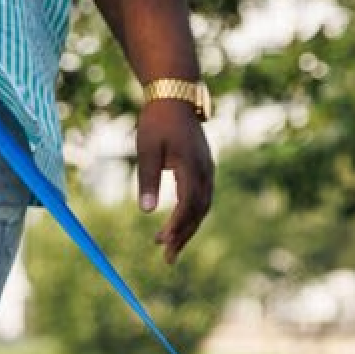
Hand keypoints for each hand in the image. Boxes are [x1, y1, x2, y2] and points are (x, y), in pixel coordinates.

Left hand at [135, 100, 213, 263]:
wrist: (175, 95)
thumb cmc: (157, 120)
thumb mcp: (147, 149)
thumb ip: (148, 180)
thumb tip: (147, 212)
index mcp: (191, 167)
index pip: (187, 206)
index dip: (176, 226)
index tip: (162, 242)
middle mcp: (205, 172)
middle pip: (198, 213)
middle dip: (183, 236)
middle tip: (167, 258)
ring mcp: (207, 171)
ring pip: (202, 208)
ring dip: (187, 228)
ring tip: (169, 245)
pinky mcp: (205, 170)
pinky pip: (202, 199)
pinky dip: (192, 215)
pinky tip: (178, 224)